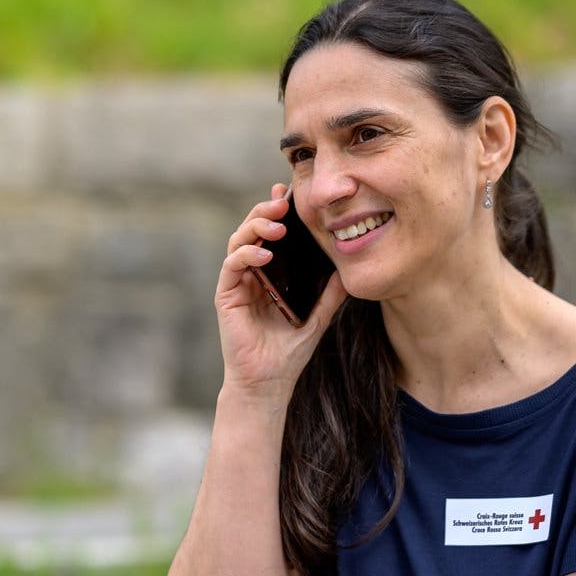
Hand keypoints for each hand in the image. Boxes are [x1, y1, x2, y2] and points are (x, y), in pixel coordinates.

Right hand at [216, 184, 346, 396]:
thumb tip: (349, 269)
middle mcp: (251, 274)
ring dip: (256, 227)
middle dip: (266, 210)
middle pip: (252, 230)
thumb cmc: (289, 352)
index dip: (277, 210)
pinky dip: (246, 255)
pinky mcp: (226, 296)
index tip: (291, 193)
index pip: (270, 234)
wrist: (269, 382)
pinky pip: (231, 266)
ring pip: (239, 241)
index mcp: (270, 274)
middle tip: (284, 201)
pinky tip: (264, 254)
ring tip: (277, 224)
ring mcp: (237, 283)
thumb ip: (330, 293)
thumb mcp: (318, 317)